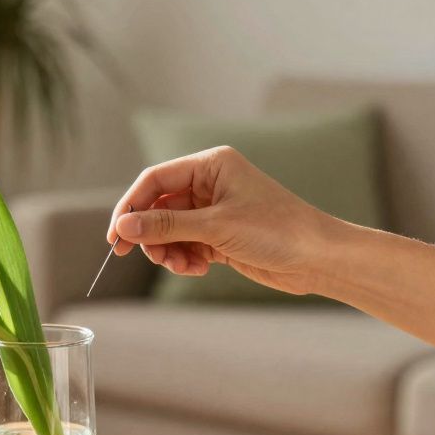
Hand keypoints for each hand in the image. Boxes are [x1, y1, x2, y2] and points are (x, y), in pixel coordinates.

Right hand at [108, 146, 335, 294]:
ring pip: (170, 230)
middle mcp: (210, 183)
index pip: (155, 179)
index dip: (130, 206)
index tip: (115, 235)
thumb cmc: (276, 230)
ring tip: (180, 266)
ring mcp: (215, 211)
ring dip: (167, 250)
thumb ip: (166, 226)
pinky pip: (186, 245)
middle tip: (137, 255)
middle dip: (150, 233)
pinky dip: (184, 259)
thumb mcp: (215, 227)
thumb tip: (124, 226)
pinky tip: (197, 270)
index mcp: (211, 164)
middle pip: (159, 206)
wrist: (318, 258)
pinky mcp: (220, 236)